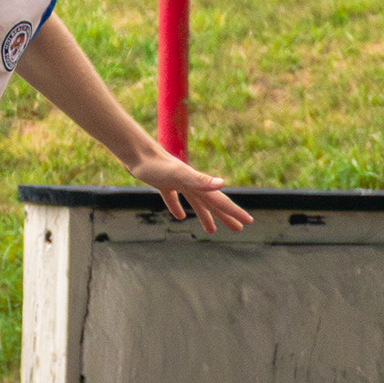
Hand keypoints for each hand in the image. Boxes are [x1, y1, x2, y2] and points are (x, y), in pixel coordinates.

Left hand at [129, 149, 250, 232]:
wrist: (135, 152)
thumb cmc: (156, 165)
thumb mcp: (179, 175)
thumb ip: (200, 180)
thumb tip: (222, 184)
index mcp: (197, 184)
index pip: (219, 201)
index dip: (234, 212)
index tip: (248, 222)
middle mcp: (190, 183)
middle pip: (211, 203)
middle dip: (225, 216)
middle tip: (239, 229)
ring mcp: (176, 182)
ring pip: (195, 202)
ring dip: (204, 215)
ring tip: (211, 231)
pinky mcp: (162, 183)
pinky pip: (173, 198)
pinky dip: (177, 207)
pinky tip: (178, 216)